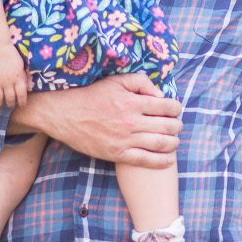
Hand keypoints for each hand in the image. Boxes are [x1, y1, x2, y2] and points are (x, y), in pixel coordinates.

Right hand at [0, 41, 28, 107]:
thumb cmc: (10, 53)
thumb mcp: (20, 65)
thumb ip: (22, 77)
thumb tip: (26, 87)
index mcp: (18, 78)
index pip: (22, 95)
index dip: (22, 102)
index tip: (21, 104)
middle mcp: (7, 82)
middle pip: (9, 99)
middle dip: (10, 104)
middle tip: (9, 104)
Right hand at [18, 73, 182, 166]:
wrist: (64, 114)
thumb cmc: (92, 95)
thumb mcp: (116, 81)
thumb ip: (141, 82)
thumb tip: (160, 95)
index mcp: (132, 102)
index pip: (168, 106)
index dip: (176, 108)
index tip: (175, 110)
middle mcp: (130, 122)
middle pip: (168, 126)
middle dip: (177, 126)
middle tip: (177, 125)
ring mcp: (124, 139)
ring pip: (160, 144)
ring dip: (174, 142)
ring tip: (174, 140)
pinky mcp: (117, 154)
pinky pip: (145, 160)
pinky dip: (161, 161)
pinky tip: (170, 159)